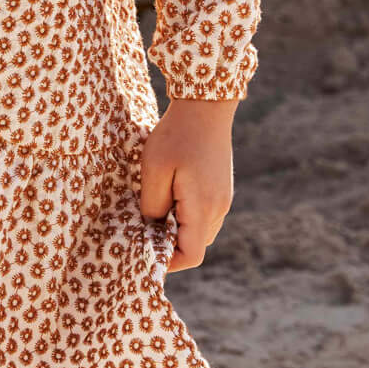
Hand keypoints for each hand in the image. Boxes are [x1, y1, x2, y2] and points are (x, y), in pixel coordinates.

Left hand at [138, 96, 238, 271]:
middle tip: (144, 224)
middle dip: (170, 242)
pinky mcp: (222, 189)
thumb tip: (153, 227)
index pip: (191, 256)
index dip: (168, 261)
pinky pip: (204, 214)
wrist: (205, 106)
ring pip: (199, 231)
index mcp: (203, 207)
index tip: (145, 249)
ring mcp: (223, 199)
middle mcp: (219, 209)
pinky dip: (187, 213)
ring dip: (178, 226)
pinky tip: (171, 190)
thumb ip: (153, 205)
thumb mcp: (154, 169)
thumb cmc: (176, 135)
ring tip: (157, 202)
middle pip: (194, 245)